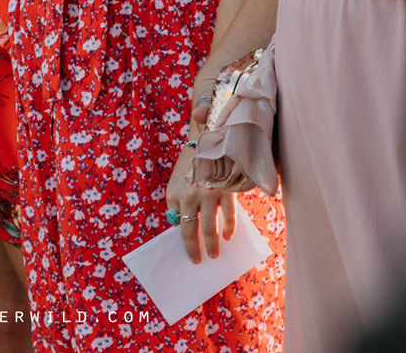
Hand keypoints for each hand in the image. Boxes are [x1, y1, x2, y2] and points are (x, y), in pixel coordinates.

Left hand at [165, 148, 240, 264]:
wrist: (207, 145)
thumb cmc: (190, 169)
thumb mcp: (176, 186)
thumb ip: (177, 207)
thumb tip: (180, 229)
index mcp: (178, 196)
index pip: (182, 228)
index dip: (187, 245)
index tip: (192, 257)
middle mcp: (192, 196)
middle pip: (195, 230)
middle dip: (198, 248)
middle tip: (203, 260)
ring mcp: (209, 193)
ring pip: (211, 226)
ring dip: (213, 243)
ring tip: (215, 254)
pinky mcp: (225, 189)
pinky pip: (229, 214)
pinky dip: (229, 227)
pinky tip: (228, 236)